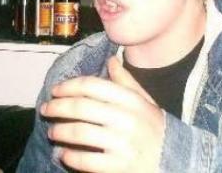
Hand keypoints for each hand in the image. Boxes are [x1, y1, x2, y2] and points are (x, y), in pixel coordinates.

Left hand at [41, 56, 164, 172]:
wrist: (176, 161)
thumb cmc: (156, 129)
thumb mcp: (145, 102)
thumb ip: (126, 82)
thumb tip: (111, 59)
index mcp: (131, 100)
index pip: (93, 86)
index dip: (69, 86)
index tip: (55, 90)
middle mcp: (127, 119)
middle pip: (81, 107)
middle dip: (57, 107)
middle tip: (45, 109)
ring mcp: (123, 144)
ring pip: (79, 133)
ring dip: (60, 131)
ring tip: (52, 132)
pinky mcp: (120, 167)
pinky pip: (86, 161)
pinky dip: (70, 157)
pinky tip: (63, 154)